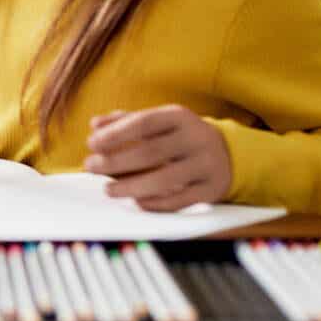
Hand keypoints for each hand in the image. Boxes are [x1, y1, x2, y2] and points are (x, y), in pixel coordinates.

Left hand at [83, 105, 232, 211]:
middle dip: (116, 161)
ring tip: (108, 189)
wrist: (229, 155)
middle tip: (91, 167)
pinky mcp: (211, 190)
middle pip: (151, 152)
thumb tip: (95, 125)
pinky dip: (154, 203)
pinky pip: (179, 201)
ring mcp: (206, 165)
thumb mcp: (160, 122)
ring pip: (164, 179)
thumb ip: (126, 121)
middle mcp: (196, 139)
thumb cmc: (181, 137)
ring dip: (131, 186)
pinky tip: (136, 201)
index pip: (144, 123)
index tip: (92, 143)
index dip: (116, 134)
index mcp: (180, 117)